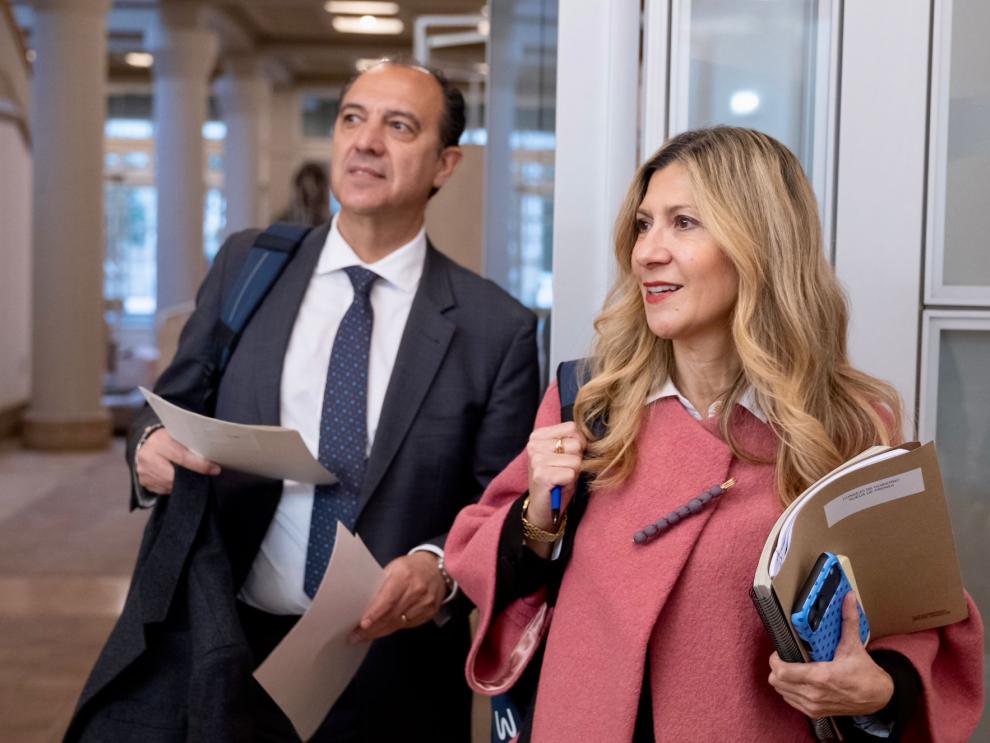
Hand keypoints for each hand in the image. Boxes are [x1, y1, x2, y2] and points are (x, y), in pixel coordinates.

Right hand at [135, 428, 220, 494]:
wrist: (147, 443)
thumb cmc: (168, 439)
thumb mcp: (177, 436)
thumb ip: (190, 445)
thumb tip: (210, 458)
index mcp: (160, 441)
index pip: (183, 457)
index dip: (200, 465)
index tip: (215, 469)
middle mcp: (148, 456)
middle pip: (174, 475)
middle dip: (191, 477)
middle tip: (204, 477)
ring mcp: (143, 470)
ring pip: (169, 484)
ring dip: (182, 484)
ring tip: (189, 477)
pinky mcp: (143, 480)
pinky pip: (163, 489)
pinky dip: (172, 487)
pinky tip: (176, 480)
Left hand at [349, 552, 445, 643]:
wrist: (436, 568)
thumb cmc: (410, 568)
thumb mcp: (393, 568)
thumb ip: (381, 584)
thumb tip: (364, 603)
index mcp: (404, 576)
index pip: (388, 599)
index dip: (375, 613)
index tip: (363, 625)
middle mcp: (417, 590)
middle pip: (392, 615)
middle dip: (372, 628)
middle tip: (356, 636)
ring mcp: (425, 603)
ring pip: (399, 623)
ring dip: (380, 631)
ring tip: (365, 636)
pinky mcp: (430, 613)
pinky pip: (408, 626)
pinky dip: (393, 629)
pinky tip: (382, 631)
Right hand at [525, 421, 586, 531]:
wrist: (544, 508)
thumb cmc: (558, 479)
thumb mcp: (564, 454)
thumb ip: (573, 440)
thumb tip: (589, 435)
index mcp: (538, 436)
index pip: (572, 427)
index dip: (578, 443)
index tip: (567, 456)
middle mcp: (534, 445)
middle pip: (576, 444)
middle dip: (576, 459)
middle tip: (564, 470)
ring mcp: (536, 460)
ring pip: (575, 460)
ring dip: (573, 472)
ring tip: (561, 478)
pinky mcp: (541, 475)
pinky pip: (571, 473)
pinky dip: (570, 482)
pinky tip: (559, 485)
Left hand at [768, 593, 893, 717]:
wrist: (879, 698)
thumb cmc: (865, 673)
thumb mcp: (854, 645)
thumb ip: (848, 620)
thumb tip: (848, 598)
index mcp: (821, 676)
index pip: (782, 671)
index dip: (775, 660)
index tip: (779, 651)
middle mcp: (814, 694)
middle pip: (777, 682)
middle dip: (777, 668)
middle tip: (785, 658)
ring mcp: (813, 706)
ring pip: (781, 692)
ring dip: (782, 680)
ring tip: (792, 668)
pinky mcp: (815, 713)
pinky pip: (791, 701)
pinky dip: (789, 691)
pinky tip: (799, 681)